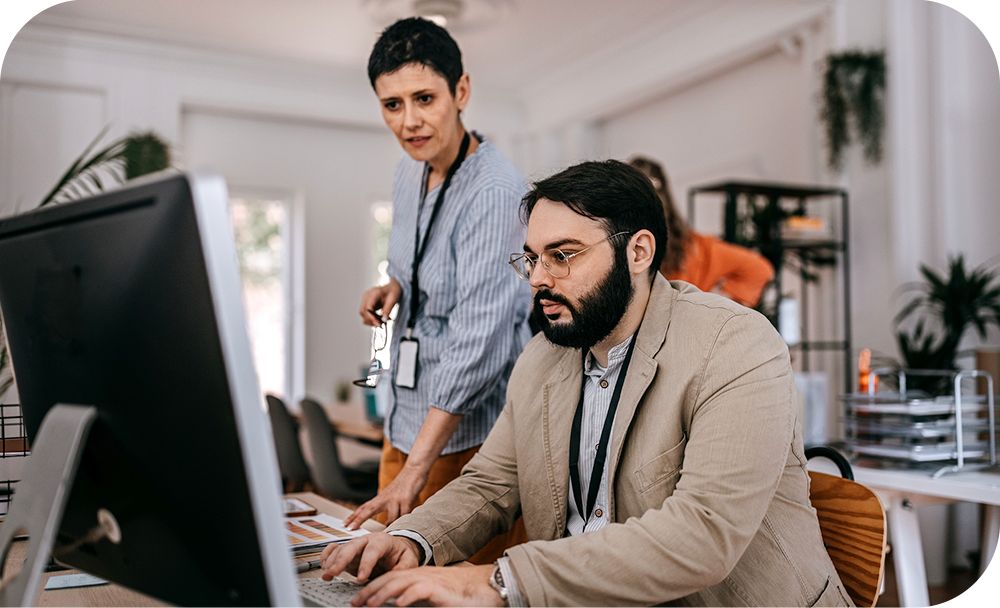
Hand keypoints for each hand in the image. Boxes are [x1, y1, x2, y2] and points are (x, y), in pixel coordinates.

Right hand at [320, 532, 420, 582]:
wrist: (396, 548)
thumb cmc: (401, 554)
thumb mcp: (408, 560)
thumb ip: (403, 568)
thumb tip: (395, 577)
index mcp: (382, 540)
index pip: (373, 550)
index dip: (366, 564)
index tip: (361, 579)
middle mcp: (366, 540)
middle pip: (351, 546)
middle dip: (341, 560)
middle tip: (333, 573)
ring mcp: (355, 545)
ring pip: (340, 549)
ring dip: (331, 561)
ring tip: (326, 574)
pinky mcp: (348, 551)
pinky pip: (334, 550)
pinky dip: (327, 557)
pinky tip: (323, 566)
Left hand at [343, 465, 426, 528]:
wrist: (414, 470)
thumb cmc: (404, 485)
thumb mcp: (392, 496)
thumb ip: (387, 507)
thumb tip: (386, 522)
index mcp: (381, 498)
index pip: (364, 507)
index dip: (354, 516)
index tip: (345, 524)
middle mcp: (386, 498)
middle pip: (369, 509)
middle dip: (358, 519)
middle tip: (350, 528)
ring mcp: (395, 498)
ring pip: (391, 517)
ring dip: (391, 525)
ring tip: (390, 534)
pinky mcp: (406, 499)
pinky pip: (404, 515)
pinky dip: (405, 521)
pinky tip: (405, 525)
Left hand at [351, 564, 503, 606]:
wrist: (488, 587)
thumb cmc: (464, 594)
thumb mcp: (436, 597)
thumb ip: (419, 599)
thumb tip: (402, 605)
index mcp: (420, 577)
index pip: (391, 579)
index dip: (373, 588)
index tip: (359, 600)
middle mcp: (423, 575)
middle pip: (390, 578)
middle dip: (370, 591)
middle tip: (355, 602)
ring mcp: (431, 580)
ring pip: (400, 582)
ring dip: (382, 594)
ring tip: (369, 604)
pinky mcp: (440, 588)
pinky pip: (420, 590)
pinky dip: (407, 596)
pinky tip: (398, 604)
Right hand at [359, 278, 401, 326]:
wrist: (392, 287)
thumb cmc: (393, 291)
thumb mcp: (393, 300)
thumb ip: (388, 310)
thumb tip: (383, 320)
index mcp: (373, 294)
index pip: (367, 308)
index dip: (371, 317)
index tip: (378, 324)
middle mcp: (366, 296)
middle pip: (363, 312)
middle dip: (371, 320)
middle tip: (381, 324)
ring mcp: (365, 300)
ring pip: (363, 314)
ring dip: (371, 320)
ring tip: (382, 321)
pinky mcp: (366, 303)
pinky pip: (365, 314)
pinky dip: (371, 318)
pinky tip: (379, 318)